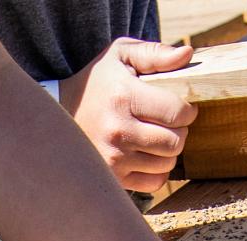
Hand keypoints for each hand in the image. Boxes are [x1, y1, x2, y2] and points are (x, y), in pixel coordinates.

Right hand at [57, 38, 198, 192]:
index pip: (177, 112)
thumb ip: (155, 53)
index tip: (180, 106)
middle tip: (167, 122)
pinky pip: (155, 182)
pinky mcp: (113, 178)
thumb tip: (187, 52)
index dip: (187, 110)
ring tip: (154, 136)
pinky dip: (157, 170)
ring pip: (168, 163)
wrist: (59, 115)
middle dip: (179, 130)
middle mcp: (118, 131)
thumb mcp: (121, 56)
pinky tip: (147, 154)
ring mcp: (114, 158)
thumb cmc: (98, 82)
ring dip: (168, 151)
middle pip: (176, 141)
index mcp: (123, 98)